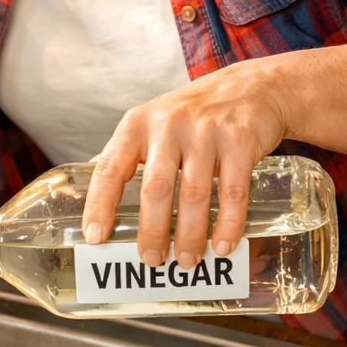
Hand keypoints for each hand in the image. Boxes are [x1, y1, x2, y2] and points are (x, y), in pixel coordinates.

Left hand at [80, 60, 289, 267]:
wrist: (253, 87)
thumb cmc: (194, 114)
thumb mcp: (153, 122)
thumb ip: (128, 155)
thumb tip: (94, 197)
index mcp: (137, 124)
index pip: (110, 168)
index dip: (99, 205)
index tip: (95, 237)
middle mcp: (168, 125)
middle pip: (155, 188)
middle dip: (152, 230)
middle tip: (150, 259)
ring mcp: (206, 131)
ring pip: (193, 194)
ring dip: (189, 234)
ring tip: (186, 260)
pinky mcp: (240, 139)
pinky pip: (232, 191)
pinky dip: (227, 223)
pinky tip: (221, 244)